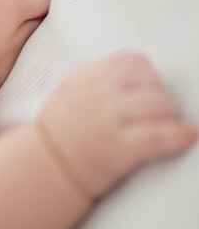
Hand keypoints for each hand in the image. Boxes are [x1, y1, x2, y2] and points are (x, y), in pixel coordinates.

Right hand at [38, 53, 196, 199]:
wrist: (44, 167)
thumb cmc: (61, 133)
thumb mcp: (71, 92)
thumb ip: (99, 79)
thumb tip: (142, 74)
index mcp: (88, 76)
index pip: (133, 61)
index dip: (148, 75)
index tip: (151, 87)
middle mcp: (98, 92)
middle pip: (152, 82)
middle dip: (161, 96)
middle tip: (161, 111)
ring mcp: (108, 119)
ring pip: (160, 105)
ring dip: (170, 115)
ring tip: (169, 124)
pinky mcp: (119, 147)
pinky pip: (160, 135)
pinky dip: (179, 135)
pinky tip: (187, 135)